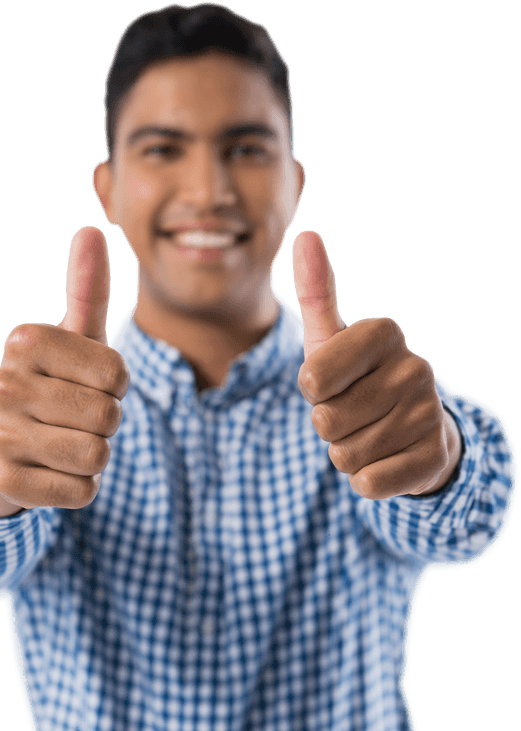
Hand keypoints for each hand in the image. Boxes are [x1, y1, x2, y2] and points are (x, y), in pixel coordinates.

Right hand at [0, 227, 128, 514]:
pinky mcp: (9, 483)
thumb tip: (92, 229)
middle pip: (108, 417)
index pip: (117, 375)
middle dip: (105, 423)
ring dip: (94, 456)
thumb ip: (87, 290)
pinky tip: (53, 471)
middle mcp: (3, 385)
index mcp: (25, 342)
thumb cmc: (52, 385)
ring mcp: (1, 436)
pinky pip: (82, 491)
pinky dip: (79, 487)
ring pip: (96, 456)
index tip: (87, 385)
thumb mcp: (73, 339)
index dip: (115, 387)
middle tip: (74, 419)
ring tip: (65, 443)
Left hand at [293, 231, 461, 498]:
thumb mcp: (333, 340)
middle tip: (354, 415)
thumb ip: (318, 292)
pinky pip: (369, 484)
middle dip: (328, 428)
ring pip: (345, 456)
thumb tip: (306, 236)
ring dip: (346, 455)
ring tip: (370, 435)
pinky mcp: (434, 456)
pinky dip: (366, 481)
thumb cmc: (361, 382)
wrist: (418, 432)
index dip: (312, 392)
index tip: (331, 384)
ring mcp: (429, 412)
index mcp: (385, 333)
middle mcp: (415, 366)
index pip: (312, 378)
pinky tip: (385, 461)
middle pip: (326, 422)